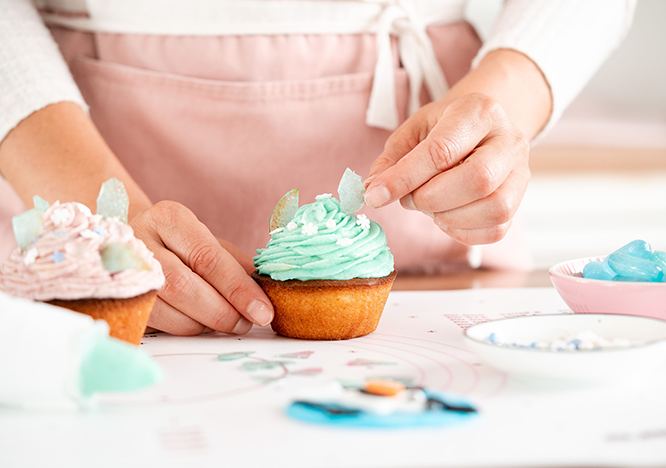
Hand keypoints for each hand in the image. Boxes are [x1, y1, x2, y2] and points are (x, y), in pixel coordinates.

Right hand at [131, 201, 273, 334]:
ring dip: (205, 324)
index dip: (239, 289)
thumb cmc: (178, 245)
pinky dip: (185, 328)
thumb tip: (263, 291)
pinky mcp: (115, 300)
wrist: (131, 245)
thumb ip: (236, 264)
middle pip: (184, 286)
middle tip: (246, 322)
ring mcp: (120, 271)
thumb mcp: (208, 243)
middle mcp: (139, 240)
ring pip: (168, 311)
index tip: (263, 311)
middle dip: (223, 312)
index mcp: (169, 218)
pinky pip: (156, 325)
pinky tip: (197, 320)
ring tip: (225, 320)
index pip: (208, 258)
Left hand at [365, 93, 529, 244]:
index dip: (404, 178)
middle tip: (410, 199)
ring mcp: (521, 174)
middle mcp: (509, 140)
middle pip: (478, 180)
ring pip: (493, 208)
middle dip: (431, 198)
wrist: (482, 129)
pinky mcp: (519, 202)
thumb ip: (392, 159)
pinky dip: (461, 231)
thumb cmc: (444, 129)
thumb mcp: (413, 130)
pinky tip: (446, 216)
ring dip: (448, 217)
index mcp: (479, 111)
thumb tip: (373, 189)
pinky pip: (496, 230)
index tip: (375, 195)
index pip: (442, 150)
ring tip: (430, 205)